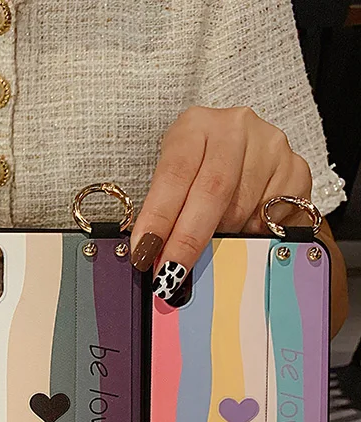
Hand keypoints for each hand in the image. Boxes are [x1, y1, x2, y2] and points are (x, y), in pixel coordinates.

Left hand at [130, 106, 313, 298]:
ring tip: (211, 244)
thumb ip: (167, 212)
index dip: (158, 218)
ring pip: (242, 208)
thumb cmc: (197, 168)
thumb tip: (154, 257)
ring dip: (222, 238)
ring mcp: (269, 146)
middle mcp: (234, 129)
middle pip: (212, 192)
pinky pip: (271, 216)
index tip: (145, 252)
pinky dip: (251, 234)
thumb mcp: (174, 180)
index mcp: (194, 127)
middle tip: (171, 273)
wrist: (239, 148)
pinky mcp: (296, 167)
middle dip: (188, 240)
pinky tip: (242, 233)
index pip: (173, 175)